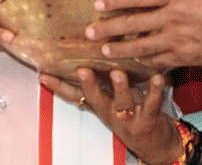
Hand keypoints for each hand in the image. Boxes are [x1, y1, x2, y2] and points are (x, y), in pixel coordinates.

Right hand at [40, 69, 181, 164]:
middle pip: (96, 99)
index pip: (73, 95)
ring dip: (120, 88)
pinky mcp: (148, 119)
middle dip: (88, 85)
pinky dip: (155, 90)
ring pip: (122, 102)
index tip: (43, 73)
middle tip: (82, 70)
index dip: (58, 86)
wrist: (157, 145)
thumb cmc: (132, 115)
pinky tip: (158, 78)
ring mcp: (128, 118)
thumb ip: (100, 83)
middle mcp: (110, 112)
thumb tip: (85, 56)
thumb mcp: (111, 101)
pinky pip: (151, 104)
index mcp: (99, 105)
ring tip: (118, 73)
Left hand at [86, 0, 201, 67]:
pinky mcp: (187, 57)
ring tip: (105, 51)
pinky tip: (134, 64)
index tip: (100, 3)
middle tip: (89, 32)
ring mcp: (179, 41)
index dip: (118, 1)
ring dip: (122, 50)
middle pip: (134, 25)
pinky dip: (145, 63)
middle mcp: (174, 19)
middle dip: (109, 29)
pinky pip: (160, 62)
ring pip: (143, 47)